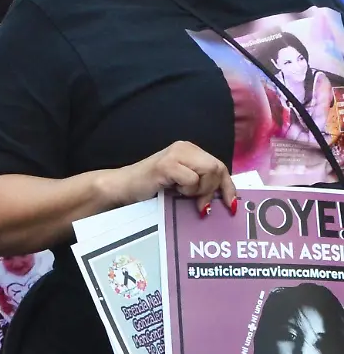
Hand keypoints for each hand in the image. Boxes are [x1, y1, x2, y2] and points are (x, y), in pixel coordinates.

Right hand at [103, 140, 235, 216]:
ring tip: (181, 193)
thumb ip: (202, 184)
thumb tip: (228, 200)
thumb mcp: (183, 184)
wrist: (123, 188)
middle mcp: (185, 147)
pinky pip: (191, 179)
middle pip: (217, 168)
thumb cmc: (152, 189)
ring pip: (208, 172)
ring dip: (198, 190)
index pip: (220, 166)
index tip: (230, 206)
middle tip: (199, 204)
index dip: (228, 186)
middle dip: (212, 190)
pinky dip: (186, 190)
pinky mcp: (167, 164)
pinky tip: (172, 190)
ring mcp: (175, 154)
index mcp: (190, 151)